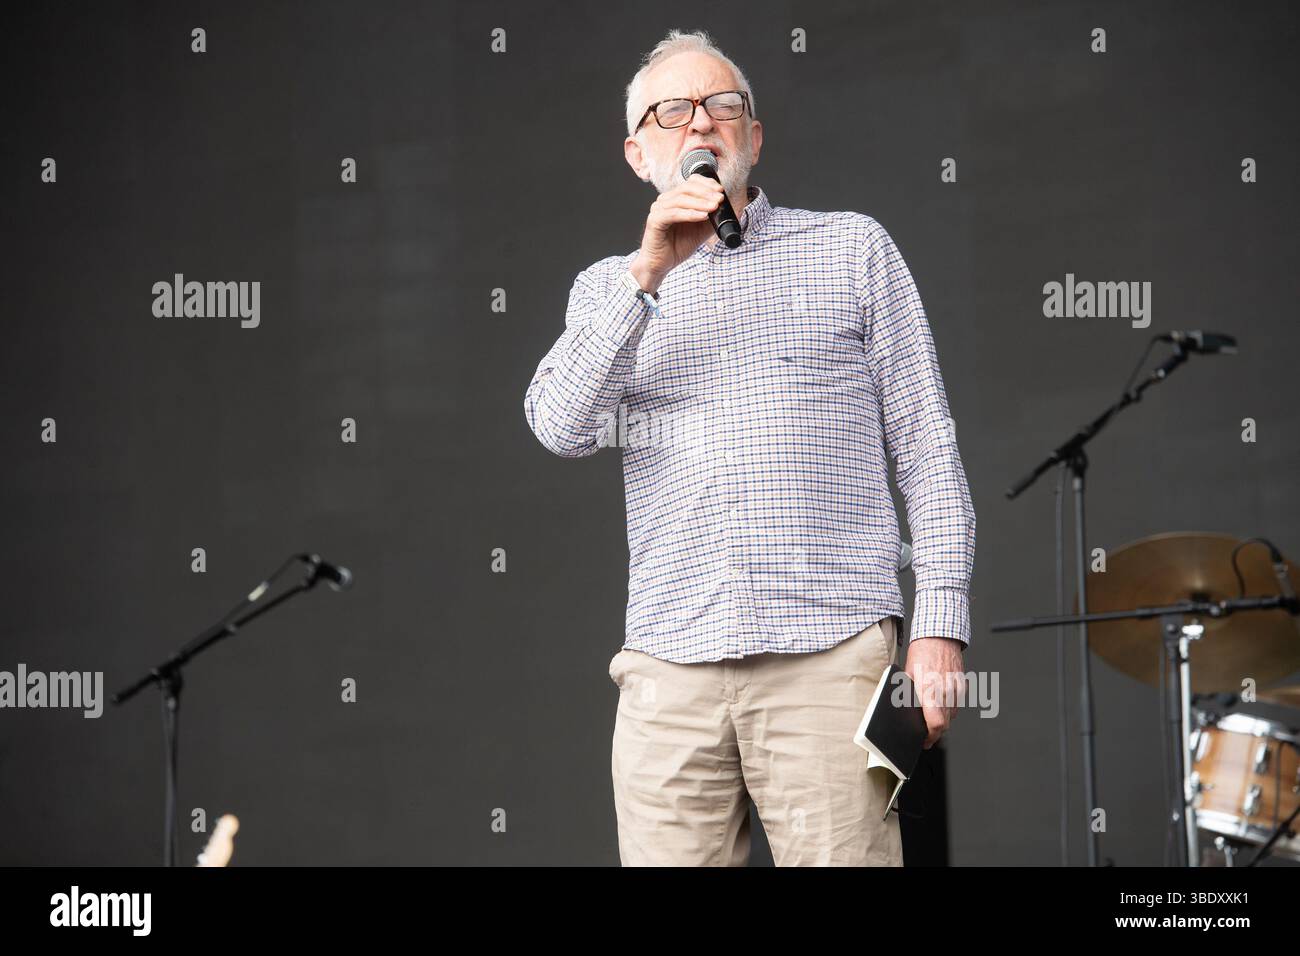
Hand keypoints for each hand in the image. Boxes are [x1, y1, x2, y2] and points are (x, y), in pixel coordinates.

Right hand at [628, 174, 725, 293]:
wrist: (662, 264)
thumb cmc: (678, 245)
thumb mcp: (701, 229)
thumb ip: (713, 218)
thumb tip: (729, 210)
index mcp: (675, 199)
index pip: (691, 182)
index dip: (706, 183)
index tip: (720, 190)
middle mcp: (665, 201)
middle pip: (686, 188)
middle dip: (706, 193)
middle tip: (720, 199)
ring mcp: (658, 209)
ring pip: (681, 200)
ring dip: (700, 203)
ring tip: (714, 207)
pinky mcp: (655, 220)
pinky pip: (674, 214)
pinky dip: (689, 214)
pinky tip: (702, 216)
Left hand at [904, 637, 966, 748]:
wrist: (939, 636)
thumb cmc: (921, 653)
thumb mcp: (907, 674)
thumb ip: (909, 694)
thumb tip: (906, 712)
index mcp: (930, 690)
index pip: (936, 724)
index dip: (931, 737)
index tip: (925, 741)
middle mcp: (946, 691)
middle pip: (945, 724)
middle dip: (935, 730)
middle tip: (926, 732)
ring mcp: (956, 688)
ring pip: (952, 715)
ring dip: (942, 718)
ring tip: (931, 713)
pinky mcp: (962, 685)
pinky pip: (957, 703)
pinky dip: (949, 706)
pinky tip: (940, 700)